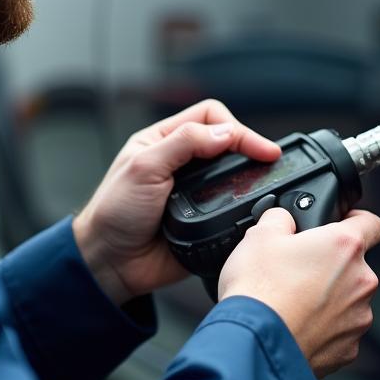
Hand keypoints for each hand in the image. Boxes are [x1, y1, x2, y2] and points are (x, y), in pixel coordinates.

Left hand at [72, 99, 280, 306]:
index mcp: (164, 140)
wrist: (110, 263)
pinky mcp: (204, 218)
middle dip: (249, 147)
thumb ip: (183, 144)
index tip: (257, 147)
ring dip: (249, 175)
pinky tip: (252, 205)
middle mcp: (182, 162)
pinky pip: (231, 207)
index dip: (236, 128)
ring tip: (267, 178)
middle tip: (270, 160)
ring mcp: (195, 191)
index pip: (210, 117)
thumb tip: (225, 132)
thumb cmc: (113, 212)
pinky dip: (244, 204)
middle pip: (227, 142)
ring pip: (233, 174)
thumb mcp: (144, 168)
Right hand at [219, 206, 379, 377]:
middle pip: (355, 265)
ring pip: (348, 299)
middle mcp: (360, 281)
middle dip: (330, 265)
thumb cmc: (259, 291)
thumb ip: (280, 217)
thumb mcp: (259, 234)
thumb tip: (283, 218)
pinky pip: (340, 330)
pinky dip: (323, 327)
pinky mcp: (348, 348)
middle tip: (297, 269)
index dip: (355, 220)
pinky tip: (296, 324)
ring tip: (293, 301)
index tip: (342, 224)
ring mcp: (357, 317)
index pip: (372, 223)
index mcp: (344, 246)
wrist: (253, 345)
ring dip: (328, 297)